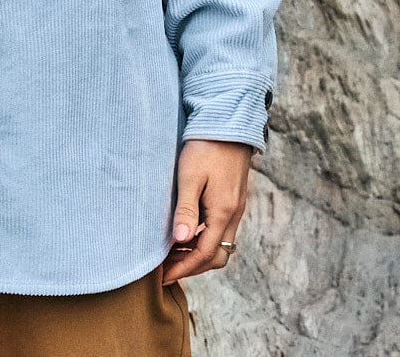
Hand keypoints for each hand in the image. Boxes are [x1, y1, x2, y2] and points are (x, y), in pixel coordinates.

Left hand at [160, 139, 252, 284]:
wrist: (228, 123)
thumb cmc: (206, 146)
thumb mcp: (190, 176)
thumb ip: (186, 209)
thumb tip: (179, 241)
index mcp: (224, 212)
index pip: (205, 254)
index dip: (184, 268)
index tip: (164, 277)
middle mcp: (233, 214)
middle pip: (217, 255)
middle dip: (192, 266)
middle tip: (166, 268)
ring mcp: (235, 207)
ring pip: (219, 243)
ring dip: (197, 253)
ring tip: (171, 253)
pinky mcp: (232, 199)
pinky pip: (220, 230)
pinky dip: (203, 239)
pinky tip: (185, 232)